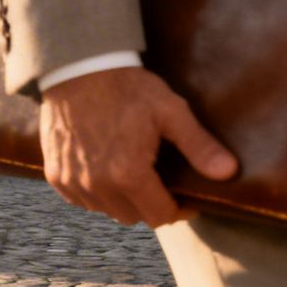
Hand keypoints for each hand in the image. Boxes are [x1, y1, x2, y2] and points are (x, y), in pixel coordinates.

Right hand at [39, 66, 238, 226]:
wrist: (77, 68)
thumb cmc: (127, 87)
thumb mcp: (170, 111)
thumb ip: (200, 146)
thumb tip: (230, 173)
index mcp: (129, 174)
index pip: (161, 216)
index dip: (179, 209)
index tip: (185, 197)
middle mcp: (98, 186)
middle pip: (134, 217)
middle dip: (151, 204)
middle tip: (160, 181)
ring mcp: (74, 183)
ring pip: (108, 211)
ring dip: (123, 200)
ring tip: (132, 174)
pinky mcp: (56, 176)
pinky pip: (83, 200)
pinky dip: (96, 193)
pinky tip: (105, 170)